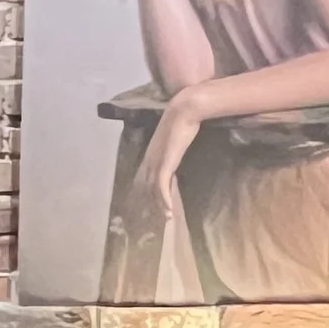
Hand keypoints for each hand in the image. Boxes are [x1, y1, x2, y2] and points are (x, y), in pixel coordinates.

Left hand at [133, 93, 206, 223]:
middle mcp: (149, 160)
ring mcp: (155, 163)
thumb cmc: (183, 119)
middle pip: (146, 186)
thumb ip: (174, 145)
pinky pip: (162, 187)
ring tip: (167, 217)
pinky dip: (165, 200)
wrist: (184, 109)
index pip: (144, 176)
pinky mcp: (164, 165)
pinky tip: (170, 211)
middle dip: (151, 202)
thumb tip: (179, 146)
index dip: (146, 190)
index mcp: (151, 153)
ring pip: (153, 190)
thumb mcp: (176, 137)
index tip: (150, 201)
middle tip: (157, 215)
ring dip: (161, 205)